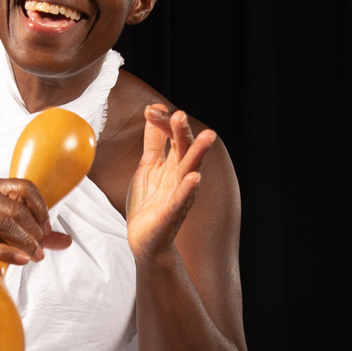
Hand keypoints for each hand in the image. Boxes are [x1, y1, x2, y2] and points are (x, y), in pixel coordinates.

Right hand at [0, 176, 73, 265]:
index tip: (47, 229)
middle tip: (42, 249)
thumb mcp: (6, 226)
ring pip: (4, 225)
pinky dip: (10, 253)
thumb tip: (67, 241)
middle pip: (16, 208)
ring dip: (26, 243)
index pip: (24, 186)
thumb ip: (34, 231)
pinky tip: (23, 260)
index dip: (40, 207)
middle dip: (34, 231)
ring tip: (36, 256)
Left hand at [126, 105, 216, 260]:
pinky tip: (194, 178)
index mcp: (173, 164)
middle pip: (185, 149)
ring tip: (206, 137)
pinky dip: (188, 189)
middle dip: (184, 132)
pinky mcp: (172, 214)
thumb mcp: (148, 166)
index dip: (163, 123)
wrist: (145, 240)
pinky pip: (181, 200)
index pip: (172, 137)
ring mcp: (179, 195)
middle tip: (180, 115)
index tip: (151, 110)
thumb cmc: (149, 204)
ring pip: (190, 170)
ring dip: (197, 154)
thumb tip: (154, 112)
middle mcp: (180, 176)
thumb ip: (154, 141)